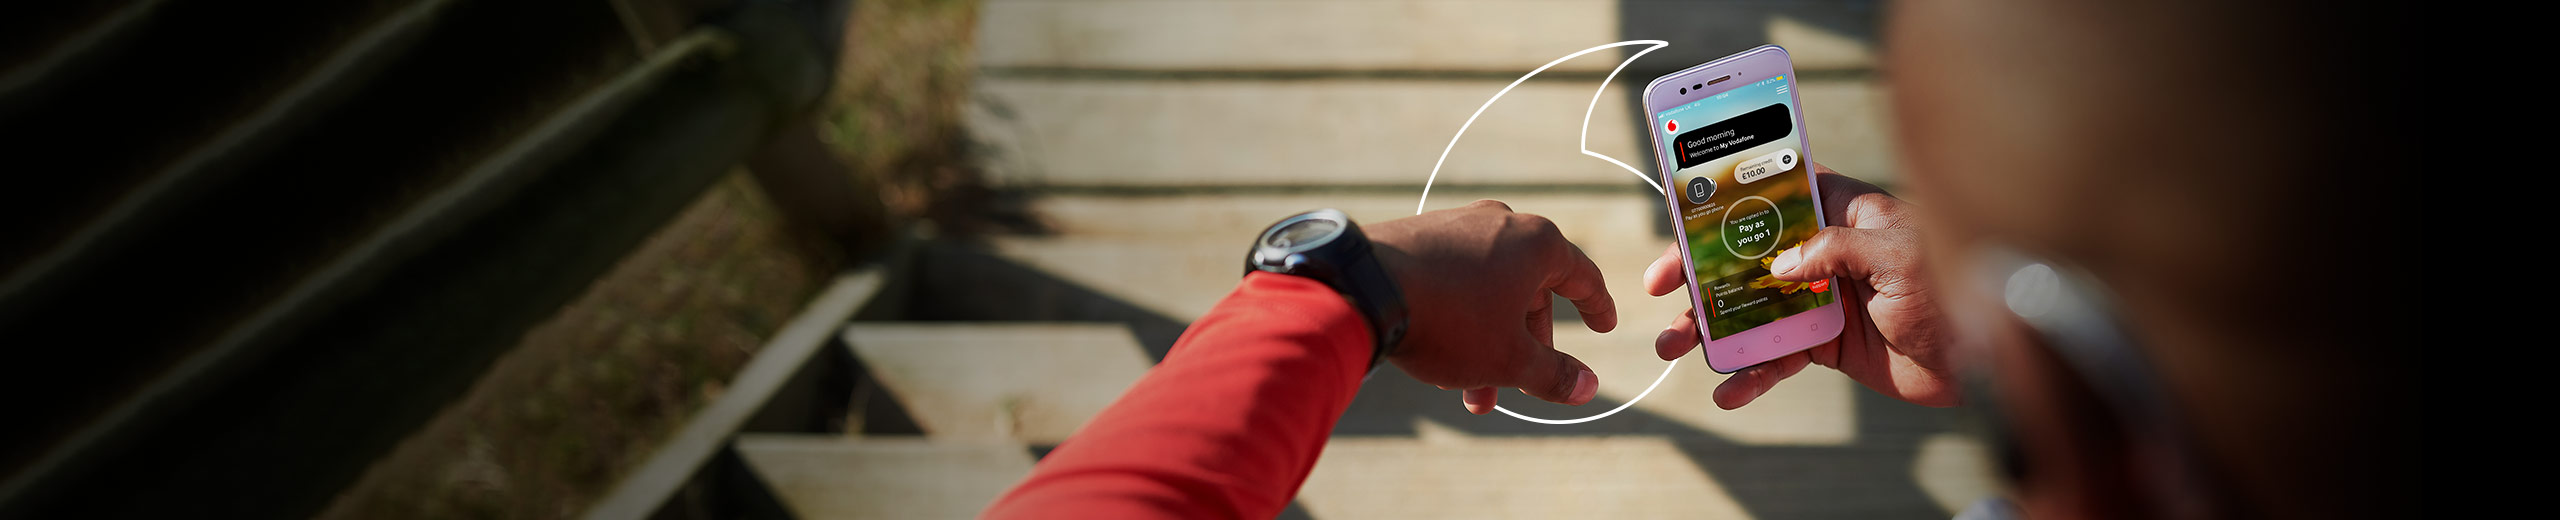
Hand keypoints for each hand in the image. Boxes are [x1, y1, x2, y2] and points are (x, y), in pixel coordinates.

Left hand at [1366, 200, 1613, 413]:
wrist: (1364, 288)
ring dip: (1488, 342)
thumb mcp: (1509, 358)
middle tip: (1517, 388)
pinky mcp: (1420, 234)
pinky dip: (1460, 318)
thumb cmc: (1450, 321)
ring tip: (1471, 393)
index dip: (1598, 306)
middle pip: (1530, 290)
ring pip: (1489, 291)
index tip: (1605, 327)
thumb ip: (1553, 373)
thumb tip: (1587, 387)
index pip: (1583, 276)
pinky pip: (1456, 279)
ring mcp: (1457, 225)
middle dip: (1525, 347)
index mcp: (1536, 243)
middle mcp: (1501, 223)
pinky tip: (1441, 355)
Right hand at [1646, 163, 1960, 408]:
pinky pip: (1774, 359)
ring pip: (1748, 308)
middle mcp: (1822, 253)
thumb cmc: (1953, 292)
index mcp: (1842, 213)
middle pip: (1744, 254)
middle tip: (1659, 288)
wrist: (1983, 363)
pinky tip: (1728, 391)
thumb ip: (1837, 250)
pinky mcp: (1822, 345)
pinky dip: (1750, 376)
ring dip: (1708, 327)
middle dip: (1697, 272)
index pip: (1773, 193)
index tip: (1683, 216)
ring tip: (1672, 346)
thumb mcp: (1899, 258)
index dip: (1725, 201)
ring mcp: (1818, 299)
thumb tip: (1780, 264)